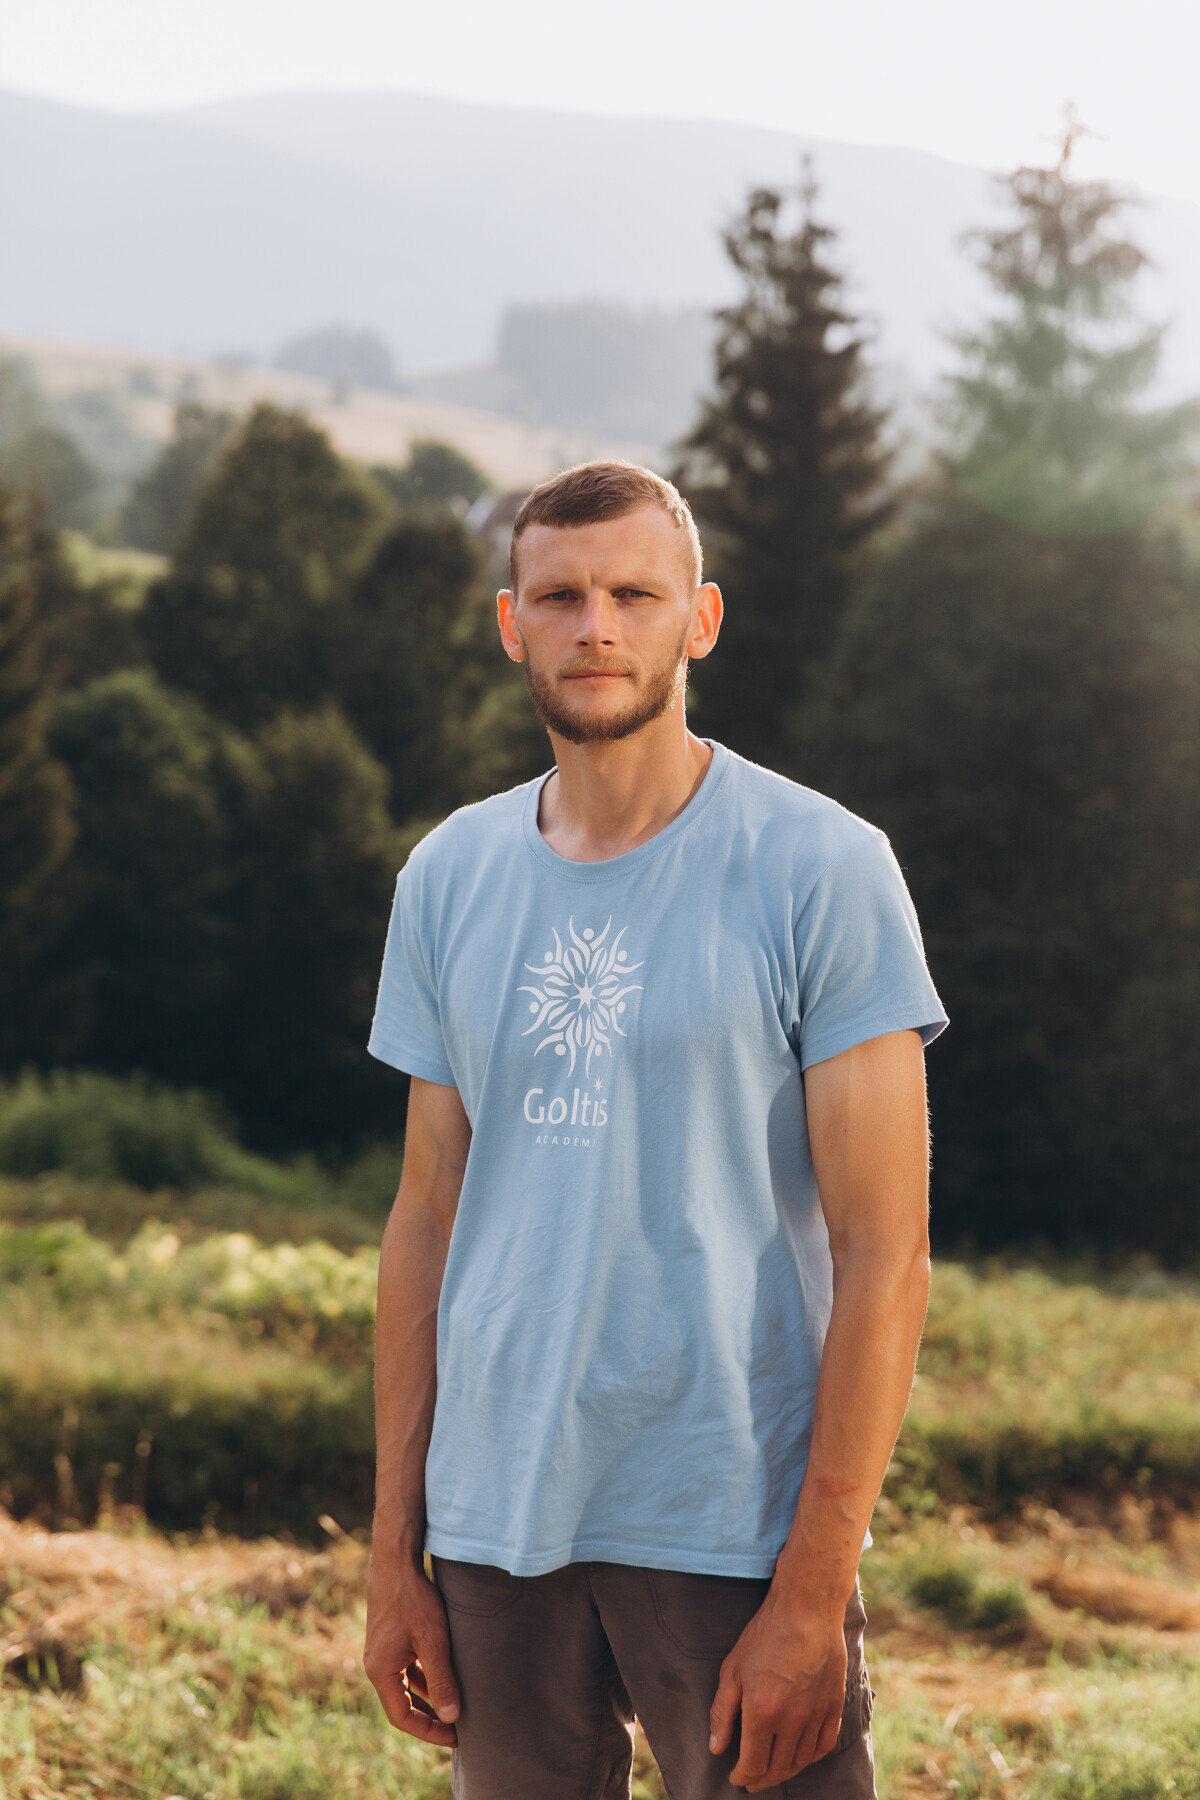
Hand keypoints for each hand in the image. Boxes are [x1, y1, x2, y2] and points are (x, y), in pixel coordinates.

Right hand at [364, 1556, 460, 1747]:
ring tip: (457, 1706)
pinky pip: (407, 1668)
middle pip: (403, 1704)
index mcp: (381, 1672)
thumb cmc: (414, 1599)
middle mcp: (377, 1665)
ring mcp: (382, 1651)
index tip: (455, 1737)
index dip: (428, 1731)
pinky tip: (446, 1676)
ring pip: (407, 1685)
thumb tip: (451, 1717)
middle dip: (430, 1718)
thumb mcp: (433, 1641)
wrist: (396, 1560)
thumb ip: (442, 1680)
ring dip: (429, 1697)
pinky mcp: (390, 1638)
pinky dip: (425, 1677)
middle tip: (458, 1728)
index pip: (402, 1717)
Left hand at [709, 1584, 847, 1791]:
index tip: (736, 1777)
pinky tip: (800, 1755)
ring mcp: (816, 1714)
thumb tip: (716, 1748)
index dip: (742, 1776)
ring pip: (801, 1760)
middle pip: (777, 1767)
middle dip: (761, 1778)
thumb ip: (723, 1712)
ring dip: (784, 1770)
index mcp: (762, 1712)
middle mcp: (791, 1720)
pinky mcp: (834, 1704)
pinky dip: (810, 1757)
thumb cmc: (764, 1635)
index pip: (752, 1764)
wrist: (806, 1608)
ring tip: (772, 1769)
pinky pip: (824, 1744)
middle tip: (751, 1780)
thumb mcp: (732, 1670)